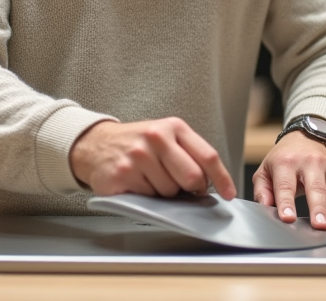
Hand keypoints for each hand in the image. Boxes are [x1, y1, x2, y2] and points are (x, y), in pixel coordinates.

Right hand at [70, 117, 236, 199]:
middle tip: (180, 187)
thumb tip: (212, 184)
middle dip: (191, 189)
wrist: (96, 144)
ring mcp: (138, 156)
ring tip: (151, 179)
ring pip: (170, 192)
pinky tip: (138, 184)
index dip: (222, 178)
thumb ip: (189, 154)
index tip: (229, 194)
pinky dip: (147, 197)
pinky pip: (149, 198)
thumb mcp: (166, 136)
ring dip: (165, 194)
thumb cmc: (138, 143)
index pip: (207, 156)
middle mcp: (156, 138)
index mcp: (173, 127)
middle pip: (193, 177)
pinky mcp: (122, 175)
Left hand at [251, 131, 325, 232]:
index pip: (286, 185)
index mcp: (287, 162)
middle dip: (318, 209)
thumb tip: (266, 207)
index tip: (288, 218)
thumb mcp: (265, 171)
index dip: (286, 203)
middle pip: (316, 188)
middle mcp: (311, 161)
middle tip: (319, 226)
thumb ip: (262, 191)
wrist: (305, 139)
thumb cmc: (284, 160)